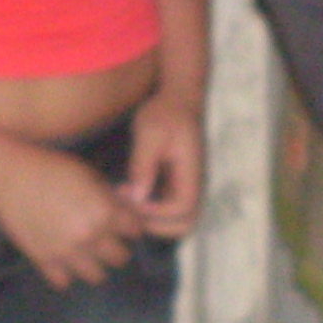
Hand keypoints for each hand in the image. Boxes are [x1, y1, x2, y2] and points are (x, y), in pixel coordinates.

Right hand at [0, 142, 142, 288]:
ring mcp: (66, 253)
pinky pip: (64, 281)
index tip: (124, 223)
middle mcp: (90, 237)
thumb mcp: (89, 174)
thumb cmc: (51, 167)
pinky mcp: (43, 261)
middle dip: (116, 247)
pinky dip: (66, 272)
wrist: (10, 175)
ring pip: (96, 276)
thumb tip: (124, 210)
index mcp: (104, 212)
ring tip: (86, 251)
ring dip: (94, 264)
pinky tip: (63, 258)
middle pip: (120, 258)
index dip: (131, 225)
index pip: (135, 230)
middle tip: (106, 238)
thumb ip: (109, 197)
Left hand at [121, 93, 204, 239]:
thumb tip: (138, 197)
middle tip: (128, 209)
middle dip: (156, 224)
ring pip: (178, 219)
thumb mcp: (149, 134)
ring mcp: (188, 184)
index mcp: (192, 172)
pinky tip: (130, 192)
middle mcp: (195, 183)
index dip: (156, 211)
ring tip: (127, 201)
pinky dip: (152, 209)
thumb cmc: (164, 112)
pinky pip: (169, 207)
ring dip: (153, 219)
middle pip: (186, 222)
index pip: (182, 208)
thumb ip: (143, 166)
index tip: (132, 197)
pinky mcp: (178, 182)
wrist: (177, 98)